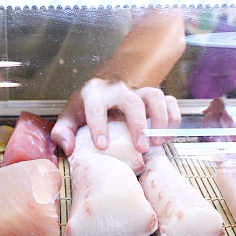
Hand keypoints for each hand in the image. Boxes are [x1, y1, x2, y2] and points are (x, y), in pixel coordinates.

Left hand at [51, 78, 180, 155]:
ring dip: (159, 119)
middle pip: (131, 101)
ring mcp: (138, 90)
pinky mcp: (153, 95)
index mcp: (93, 92)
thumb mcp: (70, 116)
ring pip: (154, 95)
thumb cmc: (86, 107)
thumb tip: (69, 148)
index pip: (96, 107)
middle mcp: (117, 88)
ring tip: (157, 142)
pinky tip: (168, 134)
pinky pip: (169, 101)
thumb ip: (63, 131)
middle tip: (141, 148)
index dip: (99, 126)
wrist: (105, 87)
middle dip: (138, 125)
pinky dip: (173, 117)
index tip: (102, 145)